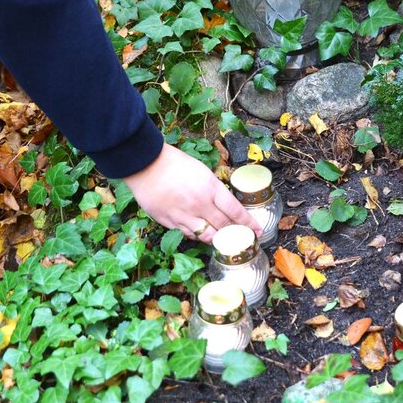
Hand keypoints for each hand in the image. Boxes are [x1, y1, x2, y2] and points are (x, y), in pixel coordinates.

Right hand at [123, 144, 261, 242]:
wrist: (145, 164)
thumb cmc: (174, 163)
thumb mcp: (202, 171)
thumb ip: (214, 189)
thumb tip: (223, 204)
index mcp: (210, 188)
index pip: (235, 211)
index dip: (248, 223)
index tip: (257, 231)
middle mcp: (200, 204)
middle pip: (223, 226)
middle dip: (236, 234)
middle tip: (243, 239)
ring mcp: (184, 215)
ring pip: (206, 235)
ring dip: (217, 239)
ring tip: (223, 240)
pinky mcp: (169, 221)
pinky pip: (188, 234)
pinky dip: (197, 235)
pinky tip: (201, 233)